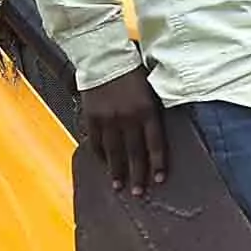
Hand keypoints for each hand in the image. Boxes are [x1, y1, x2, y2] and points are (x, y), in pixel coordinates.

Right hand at [81, 67, 168, 197]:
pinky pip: (96, 142)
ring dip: (117, 171)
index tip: (159, 180)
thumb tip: (154, 135)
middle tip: (138, 193)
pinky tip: (103, 164)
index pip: (155, 144)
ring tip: (118, 186)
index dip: (157, 164)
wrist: (104, 57)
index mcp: (146, 110)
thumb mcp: (149, 88)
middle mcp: (128, 118)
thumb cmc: (131, 71)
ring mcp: (108, 119)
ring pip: (114, 152)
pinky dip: (100, 155)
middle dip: (137, 175)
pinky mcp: (92, 117)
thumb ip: (152, 111)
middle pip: (134, 153)